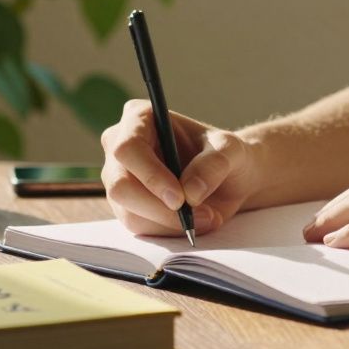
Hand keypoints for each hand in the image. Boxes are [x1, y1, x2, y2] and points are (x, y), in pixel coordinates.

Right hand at [100, 99, 259, 236]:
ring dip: (170, 223)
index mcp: (139, 117)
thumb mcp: (230, 150)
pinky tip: (194, 222)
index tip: (179, 198)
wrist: (228, 179)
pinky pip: (139, 227)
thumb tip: (190, 192)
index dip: (150, 175)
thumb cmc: (224, 154)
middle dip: (158, 208)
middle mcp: (119, 145)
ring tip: (208, 217)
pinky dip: (169, 231)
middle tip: (196, 217)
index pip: (128, 148)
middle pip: (120, 185)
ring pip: (128, 212)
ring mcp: (118, 178)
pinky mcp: (126, 205)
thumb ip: (214, 164)